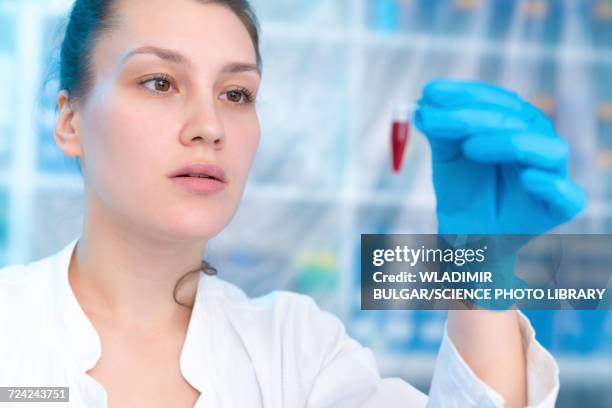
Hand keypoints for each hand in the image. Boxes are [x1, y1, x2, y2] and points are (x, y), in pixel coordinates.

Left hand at [414, 79, 586, 234]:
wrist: (467, 235)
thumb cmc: (463, 190)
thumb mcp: (447, 155)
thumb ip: (441, 129)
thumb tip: (426, 102)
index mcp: (516, 123)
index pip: (496, 100)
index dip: (464, 94)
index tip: (429, 92)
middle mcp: (539, 141)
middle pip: (518, 119)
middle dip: (473, 117)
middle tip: (435, 121)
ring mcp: (553, 174)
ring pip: (546, 150)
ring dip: (509, 143)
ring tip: (469, 148)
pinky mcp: (561, 206)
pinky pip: (566, 195)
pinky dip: (549, 185)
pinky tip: (526, 179)